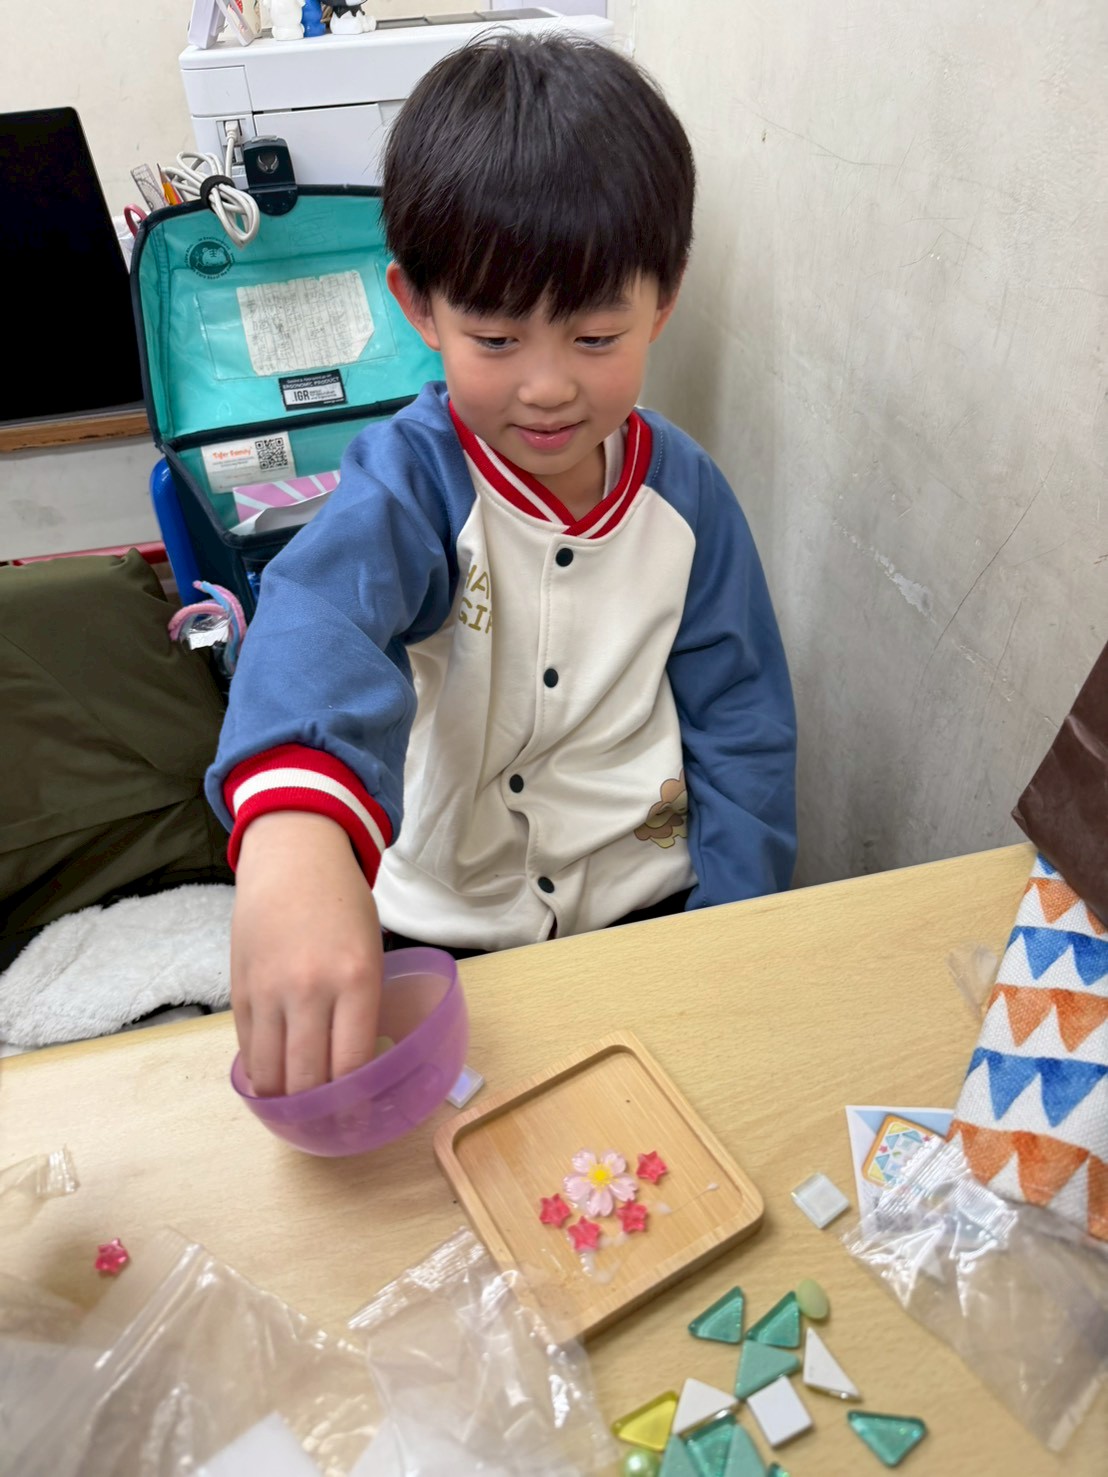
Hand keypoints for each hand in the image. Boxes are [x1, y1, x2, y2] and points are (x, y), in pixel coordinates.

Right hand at [230, 811, 382, 1095]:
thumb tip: (354, 1066)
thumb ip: (363, 1006)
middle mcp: (311, 989)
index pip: (352, 1065)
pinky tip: (272, 1081)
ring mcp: (270, 991)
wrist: (294, 858)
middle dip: (319, 1113)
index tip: (358, 1120)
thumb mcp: (370, 952)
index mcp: (357, 979)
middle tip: (329, 1125)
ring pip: (271, 1073)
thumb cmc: (343, 905)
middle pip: (309, 1079)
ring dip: (284, 1101)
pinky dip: (260, 1072)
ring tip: (298, 1112)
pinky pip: (248, 1048)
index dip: (354, 1104)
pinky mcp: (240, 989)